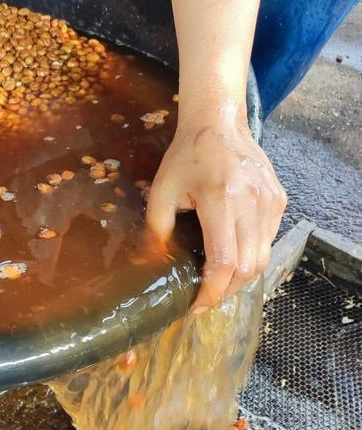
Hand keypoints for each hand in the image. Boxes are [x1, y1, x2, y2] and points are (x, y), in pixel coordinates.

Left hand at [146, 117, 286, 312]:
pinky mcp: (279, 199)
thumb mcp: (161, 191)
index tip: (197, 306)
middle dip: (227, 291)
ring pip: (263, 258)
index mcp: (220, 200)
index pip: (224, 262)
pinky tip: (234, 253)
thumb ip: (156, 230)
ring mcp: (271, 202)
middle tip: (206, 296)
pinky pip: (269, 241)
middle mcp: (253, 203)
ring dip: (241, 277)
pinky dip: (252, 256)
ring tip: (219, 280)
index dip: (211, 292)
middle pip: (249, 267)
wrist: (219, 122)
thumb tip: (150, 265)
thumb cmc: (186, 156)